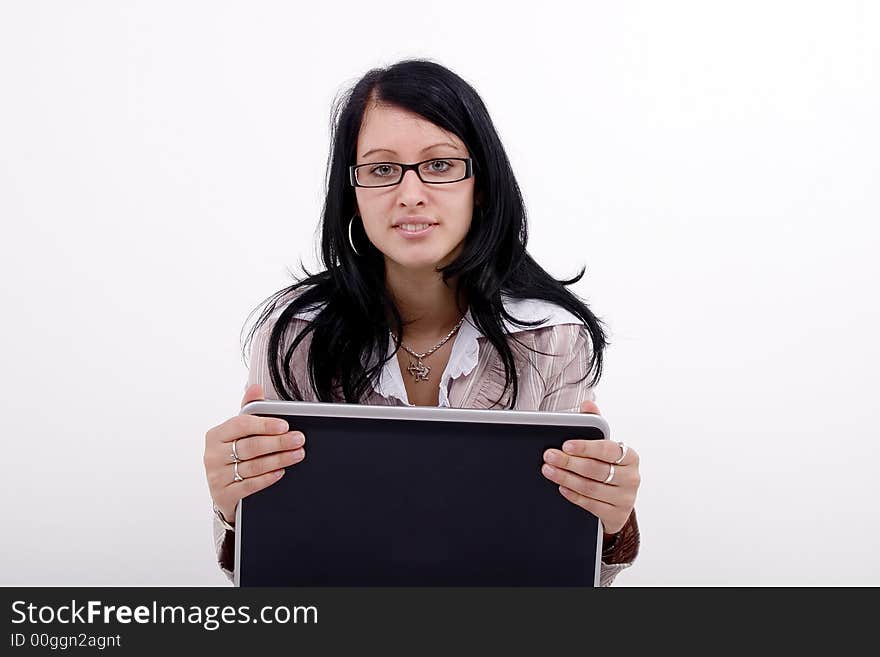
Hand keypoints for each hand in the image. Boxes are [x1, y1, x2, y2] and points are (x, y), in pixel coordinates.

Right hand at [203, 384, 306, 525]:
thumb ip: (249, 410)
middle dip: (278, 442)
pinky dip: (267, 478)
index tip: (285, 425)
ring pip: (253, 466)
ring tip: (297, 454)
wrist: (224, 490)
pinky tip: (281, 472)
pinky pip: (249, 485)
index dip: (264, 424)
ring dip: (279, 459)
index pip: (241, 425)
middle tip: (298, 439)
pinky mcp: (223, 494)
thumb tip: (255, 387)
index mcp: (216, 435)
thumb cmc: (233, 456)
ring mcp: (216, 476)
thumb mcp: (239, 433)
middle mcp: (213, 455)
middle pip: (250, 446)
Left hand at [541, 400, 639, 534]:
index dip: (586, 447)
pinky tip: (561, 487)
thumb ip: (595, 424)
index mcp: (630, 456)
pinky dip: (574, 495)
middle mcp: (632, 477)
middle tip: (549, 456)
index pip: (607, 450)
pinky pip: (591, 505)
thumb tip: (588, 403)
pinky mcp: (617, 515)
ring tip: (548, 470)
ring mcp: (626, 498)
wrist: (617, 502)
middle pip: (596, 469)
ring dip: (566, 478)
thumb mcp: (604, 447)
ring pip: (591, 488)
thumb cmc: (609, 468)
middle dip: (569, 462)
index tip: (565, 445)